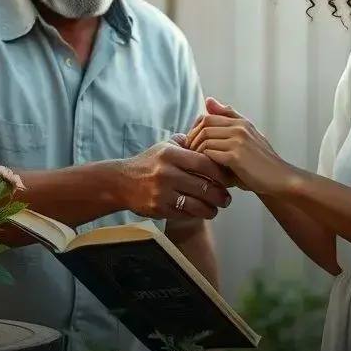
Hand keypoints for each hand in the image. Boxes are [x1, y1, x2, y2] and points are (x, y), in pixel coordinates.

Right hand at [120, 136, 234, 220]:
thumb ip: (187, 141)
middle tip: (227, 198)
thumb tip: (211, 136)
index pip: (205, 163)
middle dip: (220, 194)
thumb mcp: (165, 146)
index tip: (228, 178)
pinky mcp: (159, 209)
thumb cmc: (149, 162)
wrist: (122, 182)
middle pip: (204, 186)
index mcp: (171, 154)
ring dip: (212, 208)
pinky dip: (197, 214)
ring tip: (217, 207)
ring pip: (198, 204)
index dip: (220, 173)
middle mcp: (167, 173)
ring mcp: (162, 192)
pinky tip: (201, 211)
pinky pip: (185, 214)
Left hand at [185, 98, 294, 194]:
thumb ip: (228, 119)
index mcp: (242, 122)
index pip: (208, 116)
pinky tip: (205, 168)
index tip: (192, 142)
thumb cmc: (261, 163)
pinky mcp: (236, 156)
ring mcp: (238, 140)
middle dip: (192, 139)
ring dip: (196, 151)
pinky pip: (210, 152)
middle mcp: (240, 127)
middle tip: (189, 153)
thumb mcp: (247, 136)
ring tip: (195, 161)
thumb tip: (208, 99)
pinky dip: (203, 160)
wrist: (279, 179)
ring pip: (205, 138)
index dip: (195, 129)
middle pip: (204, 125)